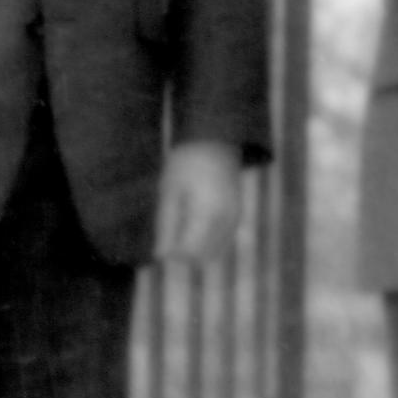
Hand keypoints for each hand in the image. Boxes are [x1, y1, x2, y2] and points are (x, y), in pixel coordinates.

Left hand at [153, 141, 243, 265]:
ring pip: (216, 251)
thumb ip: (165, 226)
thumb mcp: (168, 192)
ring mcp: (235, 217)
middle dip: (185, 255)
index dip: (172, 255)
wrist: (215, 141)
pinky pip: (223, 239)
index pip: (190, 252)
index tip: (160, 245)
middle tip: (168, 237)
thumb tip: (160, 257)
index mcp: (207, 213)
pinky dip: (208, 242)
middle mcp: (226, 218)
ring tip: (180, 228)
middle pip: (204, 256)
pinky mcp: (237, 214)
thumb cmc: (186, 164)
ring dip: (197, 249)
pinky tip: (193, 227)